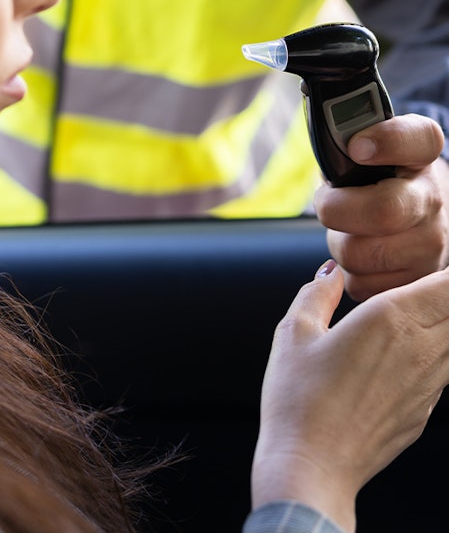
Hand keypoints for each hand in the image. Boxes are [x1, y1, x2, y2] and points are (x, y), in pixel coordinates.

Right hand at [251, 261, 448, 531]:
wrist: (311, 467)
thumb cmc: (298, 398)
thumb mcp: (295, 332)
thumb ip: (316, 293)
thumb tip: (330, 273)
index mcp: (391, 319)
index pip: (448, 283)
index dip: (447, 270)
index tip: (437, 260)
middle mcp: (421, 349)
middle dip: (446, 292)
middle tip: (429, 283)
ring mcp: (429, 385)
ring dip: (444, 321)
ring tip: (420, 312)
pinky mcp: (424, 412)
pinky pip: (445, 371)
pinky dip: (439, 352)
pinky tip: (408, 351)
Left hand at [313, 114, 448, 299]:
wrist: (419, 211)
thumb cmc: (380, 177)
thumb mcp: (370, 146)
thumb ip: (346, 135)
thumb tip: (323, 139)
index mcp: (421, 155)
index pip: (417, 139)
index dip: (387, 141)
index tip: (358, 146)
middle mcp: (433, 199)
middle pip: (381, 211)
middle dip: (337, 209)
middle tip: (330, 203)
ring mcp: (431, 244)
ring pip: (360, 254)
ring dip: (340, 243)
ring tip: (350, 229)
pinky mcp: (415, 281)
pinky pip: (361, 284)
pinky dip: (349, 272)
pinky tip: (362, 253)